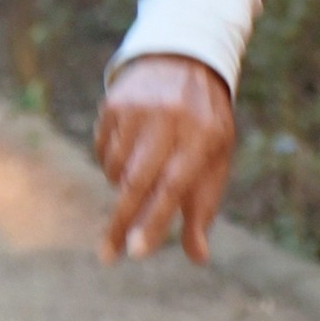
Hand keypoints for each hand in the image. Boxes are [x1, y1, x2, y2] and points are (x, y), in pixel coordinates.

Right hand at [95, 54, 235, 263]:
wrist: (186, 63)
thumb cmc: (205, 126)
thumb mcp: (216, 159)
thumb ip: (204, 208)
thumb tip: (198, 258)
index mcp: (203, 137)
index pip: (174, 187)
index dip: (154, 220)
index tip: (136, 253)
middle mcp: (170, 120)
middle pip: (136, 183)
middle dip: (121, 223)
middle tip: (108, 255)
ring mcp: (139, 109)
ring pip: (116, 170)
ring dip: (124, 185)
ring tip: (145, 169)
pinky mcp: (114, 103)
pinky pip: (102, 150)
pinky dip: (112, 162)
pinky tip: (132, 147)